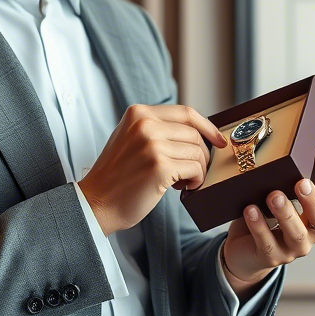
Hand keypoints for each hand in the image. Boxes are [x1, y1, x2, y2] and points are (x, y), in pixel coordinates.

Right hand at [78, 103, 226, 234]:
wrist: (96, 203)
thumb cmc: (117, 176)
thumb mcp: (131, 139)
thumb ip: (156, 128)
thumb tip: (196, 131)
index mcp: (138, 113)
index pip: (185, 112)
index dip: (207, 127)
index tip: (218, 141)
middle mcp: (145, 124)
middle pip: (194, 134)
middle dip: (200, 155)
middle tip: (189, 173)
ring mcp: (151, 144)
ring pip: (197, 152)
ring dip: (197, 170)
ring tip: (182, 182)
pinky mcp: (159, 166)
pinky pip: (194, 169)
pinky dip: (195, 181)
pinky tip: (182, 188)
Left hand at [220, 146, 314, 291]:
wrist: (246, 253)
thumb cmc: (265, 218)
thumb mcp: (279, 197)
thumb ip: (285, 181)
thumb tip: (285, 150)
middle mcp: (310, 234)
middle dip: (311, 199)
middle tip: (301, 182)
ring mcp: (292, 248)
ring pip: (294, 233)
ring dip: (285, 213)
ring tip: (274, 195)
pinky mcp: (271, 257)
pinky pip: (266, 242)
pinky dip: (258, 225)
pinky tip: (250, 210)